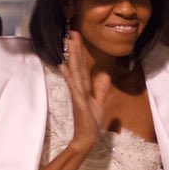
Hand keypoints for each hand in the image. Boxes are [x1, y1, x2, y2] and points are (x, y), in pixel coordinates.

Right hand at [61, 34, 111, 149]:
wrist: (87, 137)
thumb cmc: (91, 121)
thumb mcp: (100, 101)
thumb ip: (101, 87)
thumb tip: (103, 73)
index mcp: (84, 86)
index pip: (81, 65)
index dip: (80, 51)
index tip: (77, 37)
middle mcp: (78, 87)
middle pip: (76, 64)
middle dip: (75, 48)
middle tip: (72, 32)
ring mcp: (77, 93)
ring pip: (74, 71)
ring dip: (71, 56)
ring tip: (68, 42)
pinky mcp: (78, 101)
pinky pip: (74, 86)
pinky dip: (69, 76)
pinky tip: (64, 66)